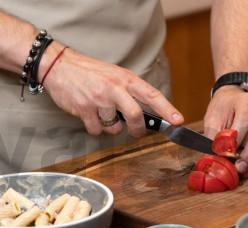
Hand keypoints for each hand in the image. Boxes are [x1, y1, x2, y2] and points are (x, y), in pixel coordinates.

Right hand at [41, 43, 183, 135]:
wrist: (58, 65)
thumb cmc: (90, 72)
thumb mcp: (115, 75)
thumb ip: (131, 92)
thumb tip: (149, 114)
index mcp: (126, 79)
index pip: (152, 95)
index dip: (167, 109)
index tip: (178, 121)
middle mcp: (114, 88)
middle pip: (135, 116)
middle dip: (139, 130)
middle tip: (138, 132)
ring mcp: (98, 99)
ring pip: (114, 127)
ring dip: (111, 127)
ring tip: (103, 113)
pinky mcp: (83, 109)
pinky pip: (96, 130)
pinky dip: (95, 128)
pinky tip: (90, 115)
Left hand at [204, 85, 247, 176]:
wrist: (233, 99)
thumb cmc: (223, 108)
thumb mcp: (213, 118)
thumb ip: (213, 136)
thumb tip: (212, 157)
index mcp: (246, 102)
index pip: (244, 121)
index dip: (236, 139)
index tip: (226, 154)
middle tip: (239, 167)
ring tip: (244, 172)